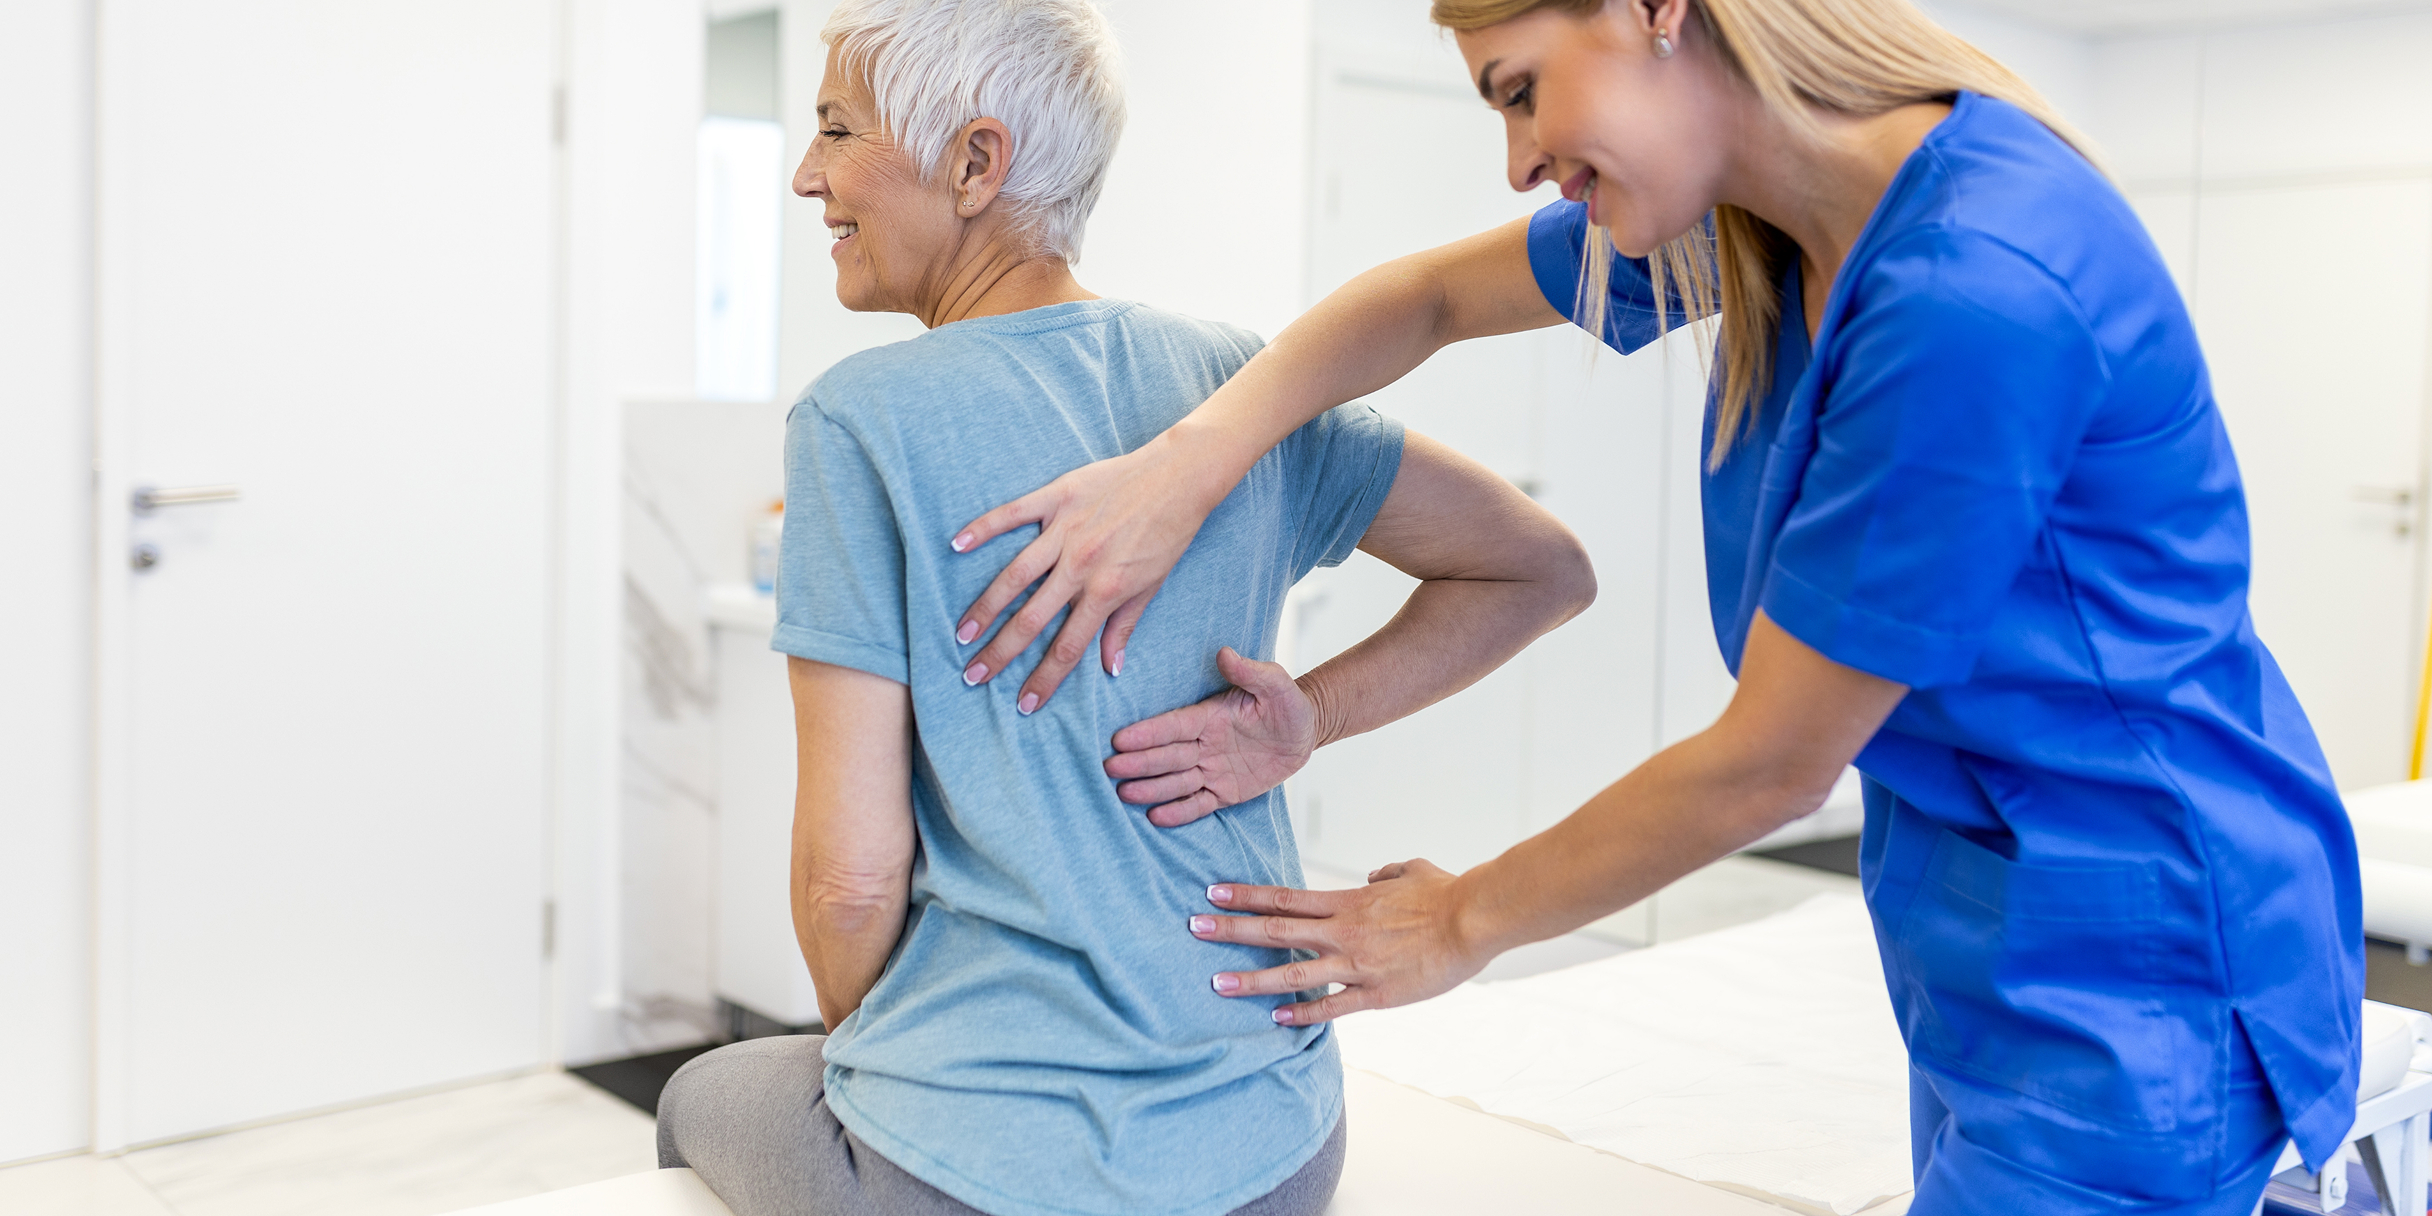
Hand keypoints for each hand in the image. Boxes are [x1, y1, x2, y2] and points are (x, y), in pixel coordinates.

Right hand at [950, 436, 1225, 712]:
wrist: (1180, 477)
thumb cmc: (1169, 533)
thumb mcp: (1152, 585)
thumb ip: (1125, 626)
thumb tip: (1111, 669)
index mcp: (1106, 591)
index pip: (1067, 647)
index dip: (1044, 679)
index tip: (1023, 704)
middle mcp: (1081, 566)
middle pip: (1031, 619)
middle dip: (1000, 652)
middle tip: (972, 676)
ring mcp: (1066, 530)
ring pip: (1014, 575)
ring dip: (985, 606)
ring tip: (962, 632)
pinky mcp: (1057, 497)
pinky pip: (1012, 514)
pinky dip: (983, 529)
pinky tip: (956, 545)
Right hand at [1104, 648, 1318, 827]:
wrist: (1303, 732)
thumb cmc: (1287, 702)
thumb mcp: (1275, 684)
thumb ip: (1251, 671)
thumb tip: (1225, 654)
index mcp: (1209, 717)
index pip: (1173, 726)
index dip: (1148, 733)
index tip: (1120, 738)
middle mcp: (1204, 744)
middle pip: (1167, 755)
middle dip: (1140, 762)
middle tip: (1110, 768)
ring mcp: (1212, 769)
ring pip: (1177, 781)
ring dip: (1151, 788)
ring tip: (1124, 794)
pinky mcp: (1225, 792)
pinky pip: (1200, 804)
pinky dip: (1179, 812)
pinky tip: (1156, 818)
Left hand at [1186, 859, 1486, 1026]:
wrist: (1472, 920)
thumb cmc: (1444, 894)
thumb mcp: (1409, 871)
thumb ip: (1385, 873)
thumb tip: (1372, 875)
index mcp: (1347, 902)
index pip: (1284, 898)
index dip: (1246, 896)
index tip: (1213, 893)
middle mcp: (1343, 933)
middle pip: (1276, 932)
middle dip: (1231, 930)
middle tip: (1194, 928)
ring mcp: (1357, 966)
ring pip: (1294, 974)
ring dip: (1253, 979)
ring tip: (1217, 984)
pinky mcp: (1377, 995)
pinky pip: (1333, 1007)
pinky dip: (1304, 1014)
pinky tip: (1278, 1020)